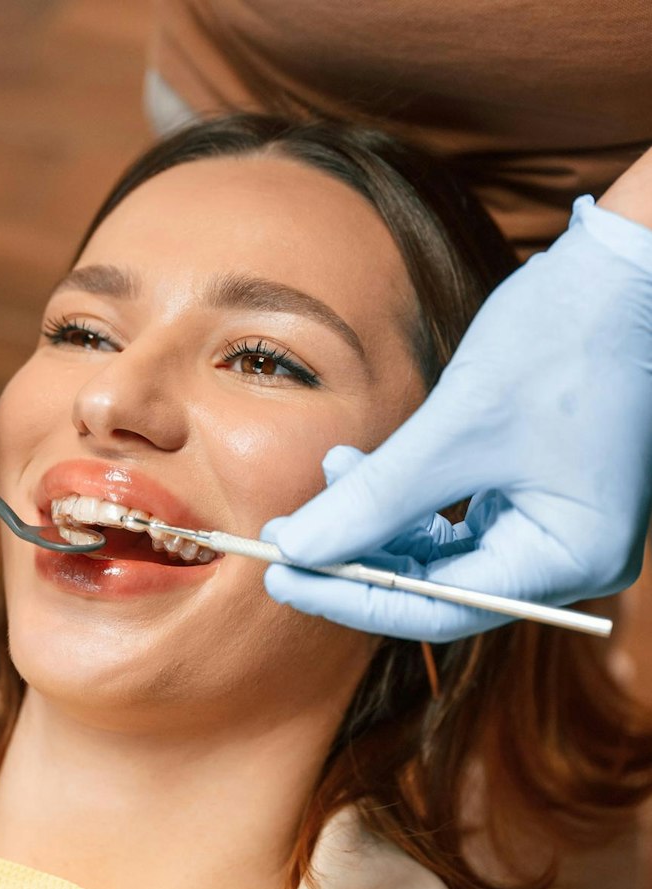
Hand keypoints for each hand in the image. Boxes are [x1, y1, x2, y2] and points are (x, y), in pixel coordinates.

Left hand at [263, 197, 651, 640]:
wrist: (628, 269)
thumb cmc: (564, 341)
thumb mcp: (457, 428)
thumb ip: (374, 498)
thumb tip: (296, 548)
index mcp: (569, 558)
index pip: (439, 608)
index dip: (351, 597)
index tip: (281, 577)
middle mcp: (565, 557)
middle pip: (435, 586)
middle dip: (354, 557)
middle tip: (283, 537)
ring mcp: (550, 525)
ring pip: (437, 551)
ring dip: (373, 521)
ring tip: (326, 474)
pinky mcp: (531, 491)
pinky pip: (451, 515)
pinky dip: (400, 497)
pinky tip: (356, 463)